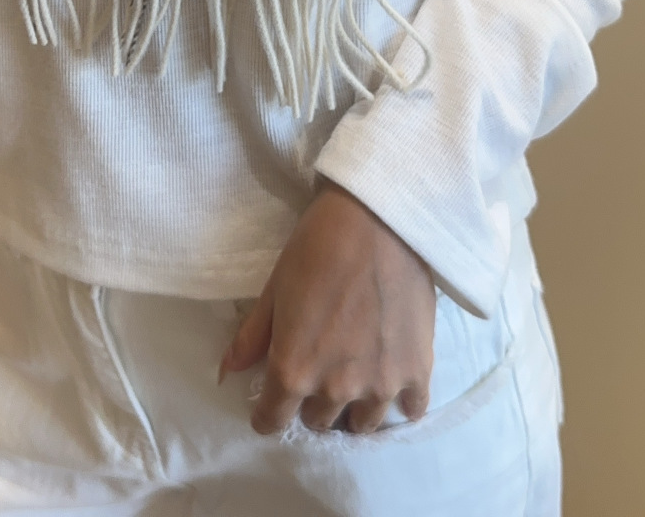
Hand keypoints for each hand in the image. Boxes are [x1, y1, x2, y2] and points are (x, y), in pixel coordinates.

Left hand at [219, 181, 435, 434]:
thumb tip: (227, 372)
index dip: (267, 412)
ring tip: (354, 379)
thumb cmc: (317, 248)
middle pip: (318, 421)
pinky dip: (401, 401)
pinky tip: (393, 381)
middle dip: (311, 403)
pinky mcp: (417, 370)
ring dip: (353, 407)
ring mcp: (380, 385)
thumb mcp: (275, 289)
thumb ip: (252, 337)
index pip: (273, 420)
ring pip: (361, 423)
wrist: (378, 222)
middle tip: (317, 373)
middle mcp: (335, 390)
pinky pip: (410, 409)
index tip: (271, 401)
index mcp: (293, 371)